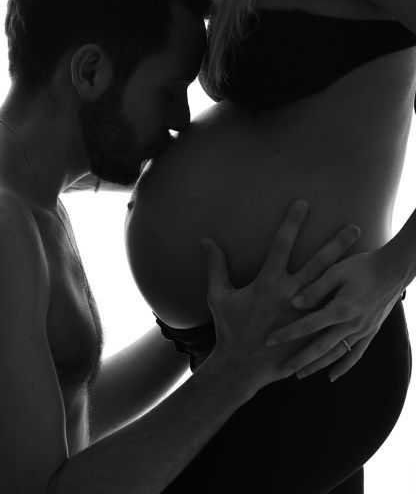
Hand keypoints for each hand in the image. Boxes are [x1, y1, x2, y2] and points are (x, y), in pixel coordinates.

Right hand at [201, 200, 359, 392]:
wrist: (242, 366)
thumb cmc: (229, 328)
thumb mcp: (218, 295)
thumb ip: (216, 266)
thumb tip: (205, 240)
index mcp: (269, 281)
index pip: (282, 243)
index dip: (292, 221)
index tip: (303, 203)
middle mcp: (291, 294)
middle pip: (319, 262)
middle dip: (337, 244)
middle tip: (354, 227)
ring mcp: (304, 314)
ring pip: (332, 286)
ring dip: (347, 270)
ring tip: (364, 258)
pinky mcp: (312, 331)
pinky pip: (332, 314)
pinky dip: (345, 303)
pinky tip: (360, 297)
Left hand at [265, 245, 405, 381]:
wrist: (394, 270)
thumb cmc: (362, 266)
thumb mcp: (336, 271)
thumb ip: (316, 287)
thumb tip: (294, 302)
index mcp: (341, 308)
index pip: (307, 325)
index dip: (287, 334)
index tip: (269, 340)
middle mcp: (351, 324)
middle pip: (320, 347)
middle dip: (299, 360)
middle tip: (281, 370)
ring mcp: (362, 330)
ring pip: (336, 354)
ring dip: (318, 365)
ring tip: (301, 374)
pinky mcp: (370, 331)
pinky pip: (356, 354)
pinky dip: (344, 366)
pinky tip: (332, 375)